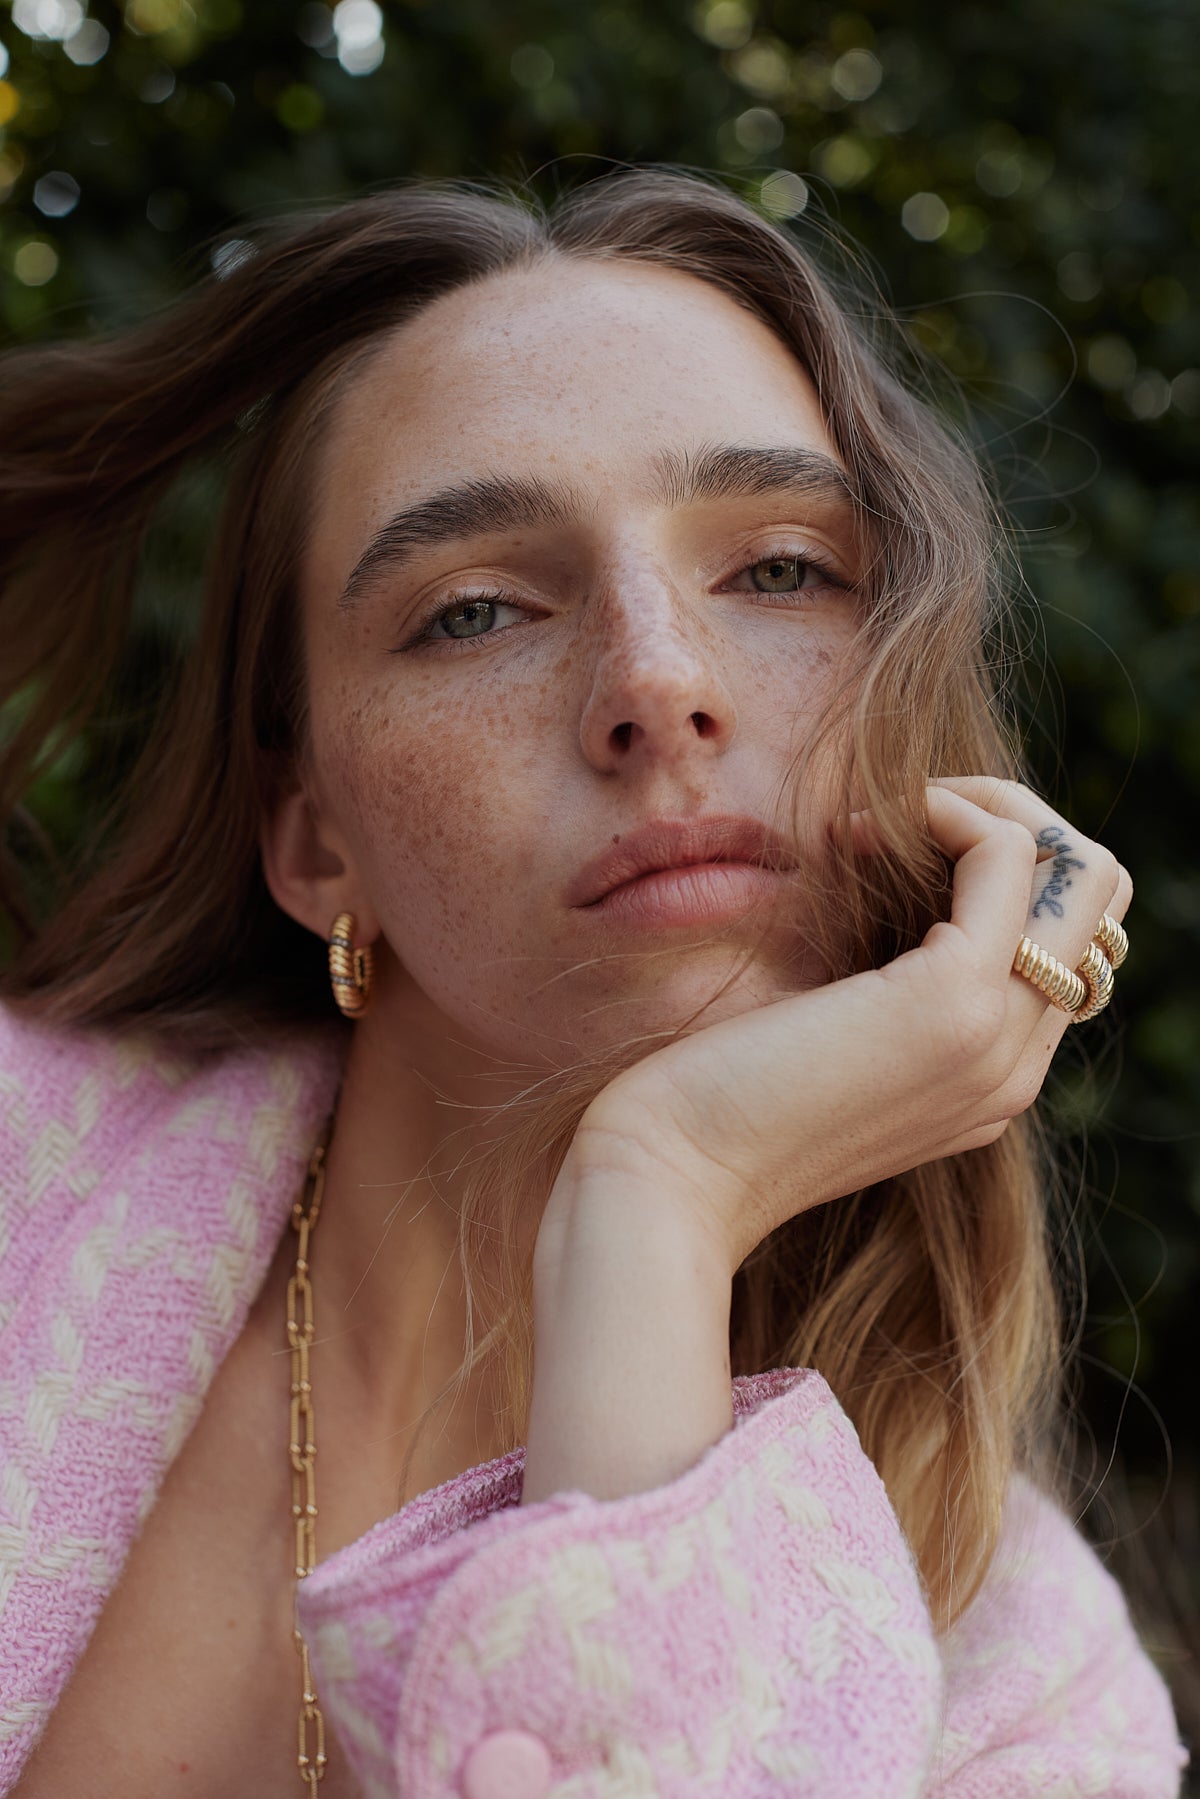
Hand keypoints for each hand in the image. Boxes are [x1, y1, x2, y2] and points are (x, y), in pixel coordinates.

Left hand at [561, 778, 1131, 1277]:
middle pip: (1096, 899)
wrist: (670, 1176)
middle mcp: (1014, 1067)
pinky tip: (850, 832)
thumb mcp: (817, 1039)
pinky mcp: (955, 1000)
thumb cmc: (710, 1101)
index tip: (882, 854)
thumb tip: (882, 867)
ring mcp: (995, 1036)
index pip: (1067, 944)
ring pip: (1080, 868)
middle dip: (1011, 820)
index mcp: (989, 1080)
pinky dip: (947, 811)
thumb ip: (872, 987)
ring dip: (985, 806)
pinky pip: (1010, 856)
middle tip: (899, 816)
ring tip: (874, 823)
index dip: (995, 869)